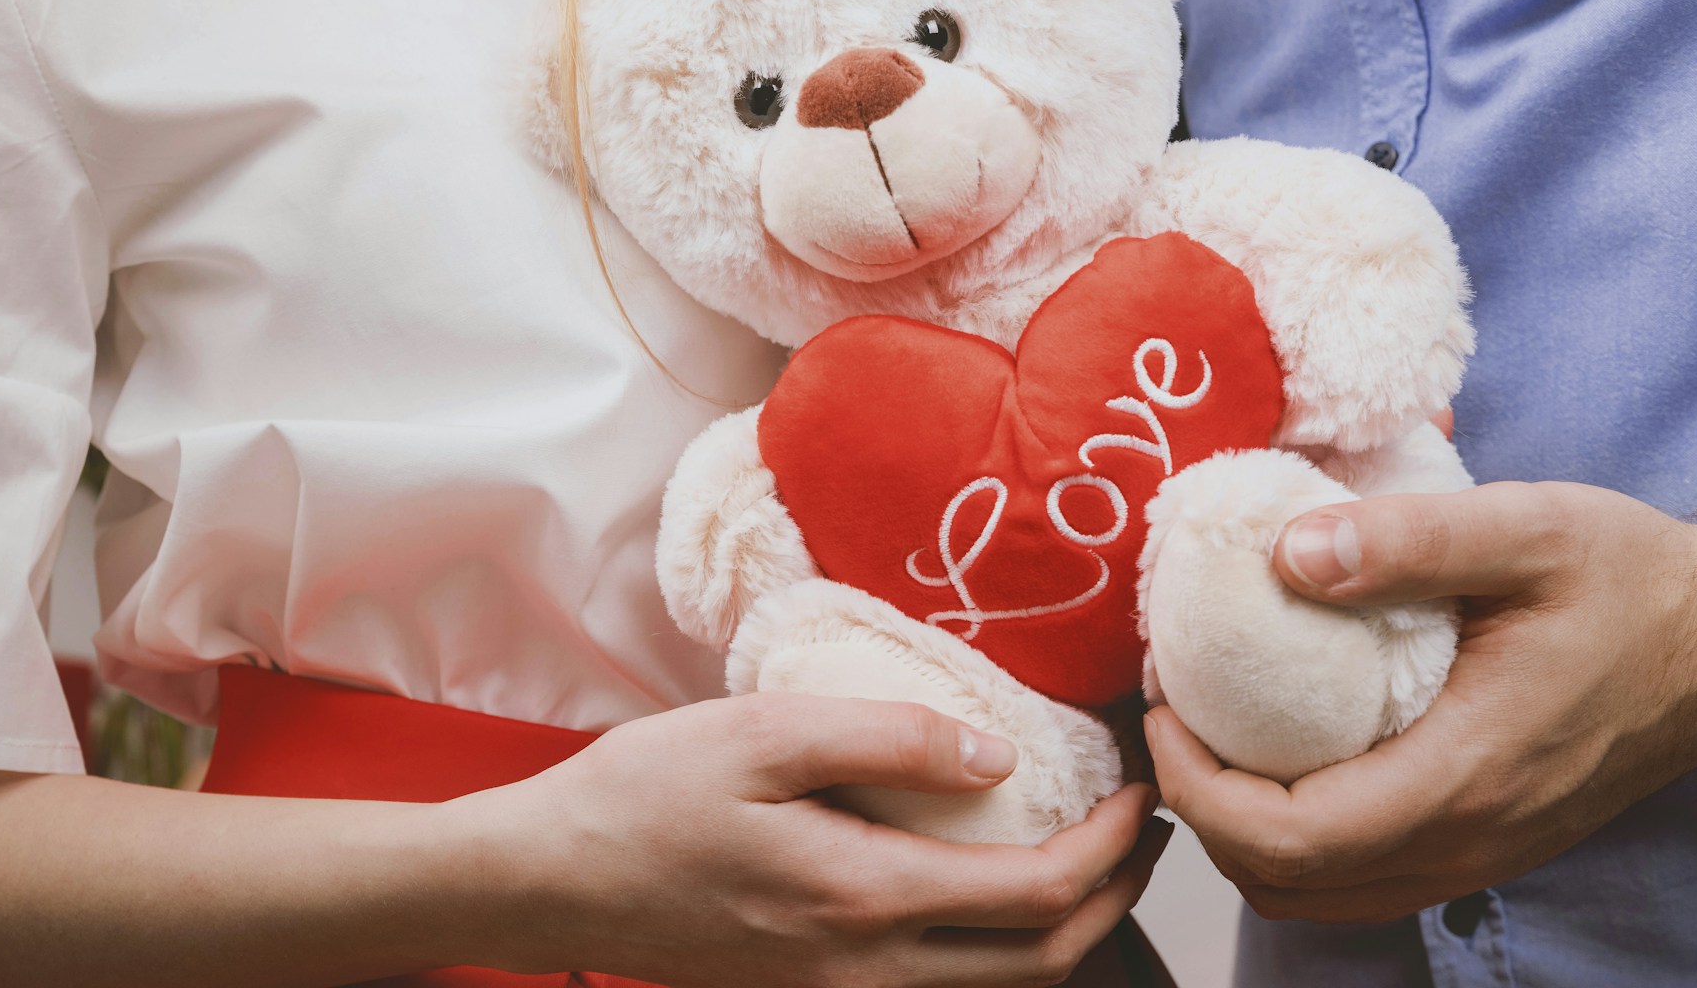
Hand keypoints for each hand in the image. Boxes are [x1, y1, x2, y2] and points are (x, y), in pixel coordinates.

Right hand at [459, 692, 1169, 985]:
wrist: (549, 881)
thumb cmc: (645, 796)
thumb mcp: (763, 732)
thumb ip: (888, 738)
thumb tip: (998, 758)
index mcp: (862, 900)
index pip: (1037, 897)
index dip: (1113, 847)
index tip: (1142, 788)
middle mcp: (865, 972)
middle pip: (1040, 964)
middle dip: (1115, 898)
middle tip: (1147, 828)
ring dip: (1066, 932)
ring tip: (1094, 858)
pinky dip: (999, 952)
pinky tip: (995, 894)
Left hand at [1143, 481, 1696, 923]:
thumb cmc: (1630, 585)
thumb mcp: (1529, 529)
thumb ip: (1407, 540)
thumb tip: (1285, 555)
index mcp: (1466, 775)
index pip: (1288, 837)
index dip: (1197, 784)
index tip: (1162, 702)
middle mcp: (1465, 839)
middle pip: (1284, 881)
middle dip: (1201, 805)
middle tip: (1171, 706)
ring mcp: (1473, 853)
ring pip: (1316, 892)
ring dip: (1241, 826)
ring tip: (1209, 727)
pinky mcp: (1478, 842)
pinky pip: (1356, 873)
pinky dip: (1292, 833)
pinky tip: (1279, 750)